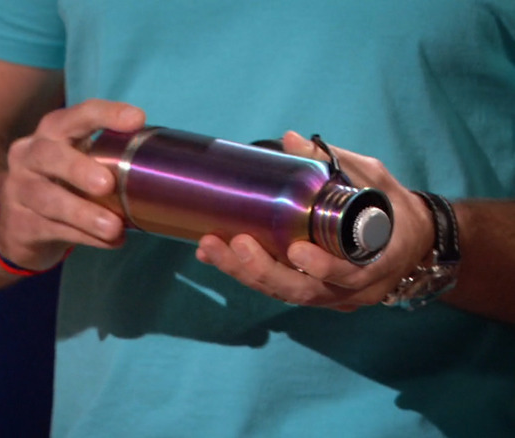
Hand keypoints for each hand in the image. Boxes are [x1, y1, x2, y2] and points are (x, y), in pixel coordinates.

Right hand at [0, 99, 145, 270]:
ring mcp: (19, 191)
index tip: (137, 120)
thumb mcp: (80, 165)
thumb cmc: (64, 186)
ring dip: (84, 214)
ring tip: (114, 227)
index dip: (105, 115)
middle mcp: (28, 156)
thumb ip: (109, 162)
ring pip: (49, 199)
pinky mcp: (21, 224)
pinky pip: (53, 230)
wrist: (19, 228)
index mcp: (51, 133)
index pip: (76, 116)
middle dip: (78, 168)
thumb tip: (164, 171)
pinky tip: (109, 242)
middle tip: (107, 184)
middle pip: (48, 155)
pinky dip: (85, 237)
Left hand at [196, 131, 434, 310]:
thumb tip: (290, 139)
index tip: (295, 251)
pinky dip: (243, 273)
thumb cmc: (394, 210)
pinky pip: (275, 289)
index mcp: (377, 263)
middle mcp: (351, 290)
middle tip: (234, 243)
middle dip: (263, 270)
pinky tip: (213, 254)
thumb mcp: (375, 180)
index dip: (321, 266)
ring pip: (283, 294)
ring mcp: (329, 297)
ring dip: (243, 273)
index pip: (349, 273)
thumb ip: (336, 163)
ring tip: (210, 248)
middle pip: (303, 292)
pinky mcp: (310, 295)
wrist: (411, 244)